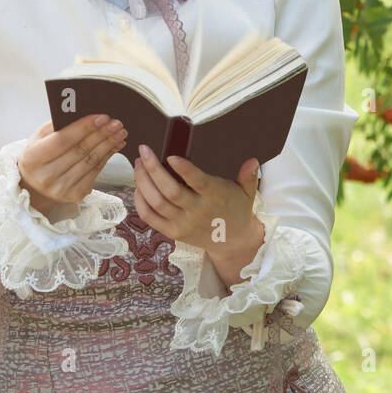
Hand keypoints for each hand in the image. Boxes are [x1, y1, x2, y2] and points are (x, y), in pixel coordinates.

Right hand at [18, 114, 127, 212]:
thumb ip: (59, 125)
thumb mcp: (40, 138)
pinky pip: (96, 171)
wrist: (35, 185)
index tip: (102, 116)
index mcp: (33, 158)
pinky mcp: (75, 194)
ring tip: (120, 132)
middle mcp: (47, 176)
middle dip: (102, 134)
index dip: (84, 128)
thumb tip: (86, 113)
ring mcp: (61, 188)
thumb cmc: (39, 155)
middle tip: (117, 122)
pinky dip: (108, 156)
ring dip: (109, 144)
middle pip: (80, 151)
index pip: (63, 140)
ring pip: (91, 161)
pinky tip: (115, 145)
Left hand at [132, 144, 262, 252]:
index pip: (198, 183)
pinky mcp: (173, 232)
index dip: (184, 170)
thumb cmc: (237, 210)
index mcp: (216, 197)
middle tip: (144, 151)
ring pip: (157, 202)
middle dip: (152, 169)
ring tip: (138, 163)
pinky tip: (138, 186)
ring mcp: (183, 223)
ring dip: (143, 181)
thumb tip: (253, 161)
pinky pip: (150, 217)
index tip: (171, 156)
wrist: (232, 242)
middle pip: (170, 191)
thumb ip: (249, 176)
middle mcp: (198, 211)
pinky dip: (141, 201)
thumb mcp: (247, 193)